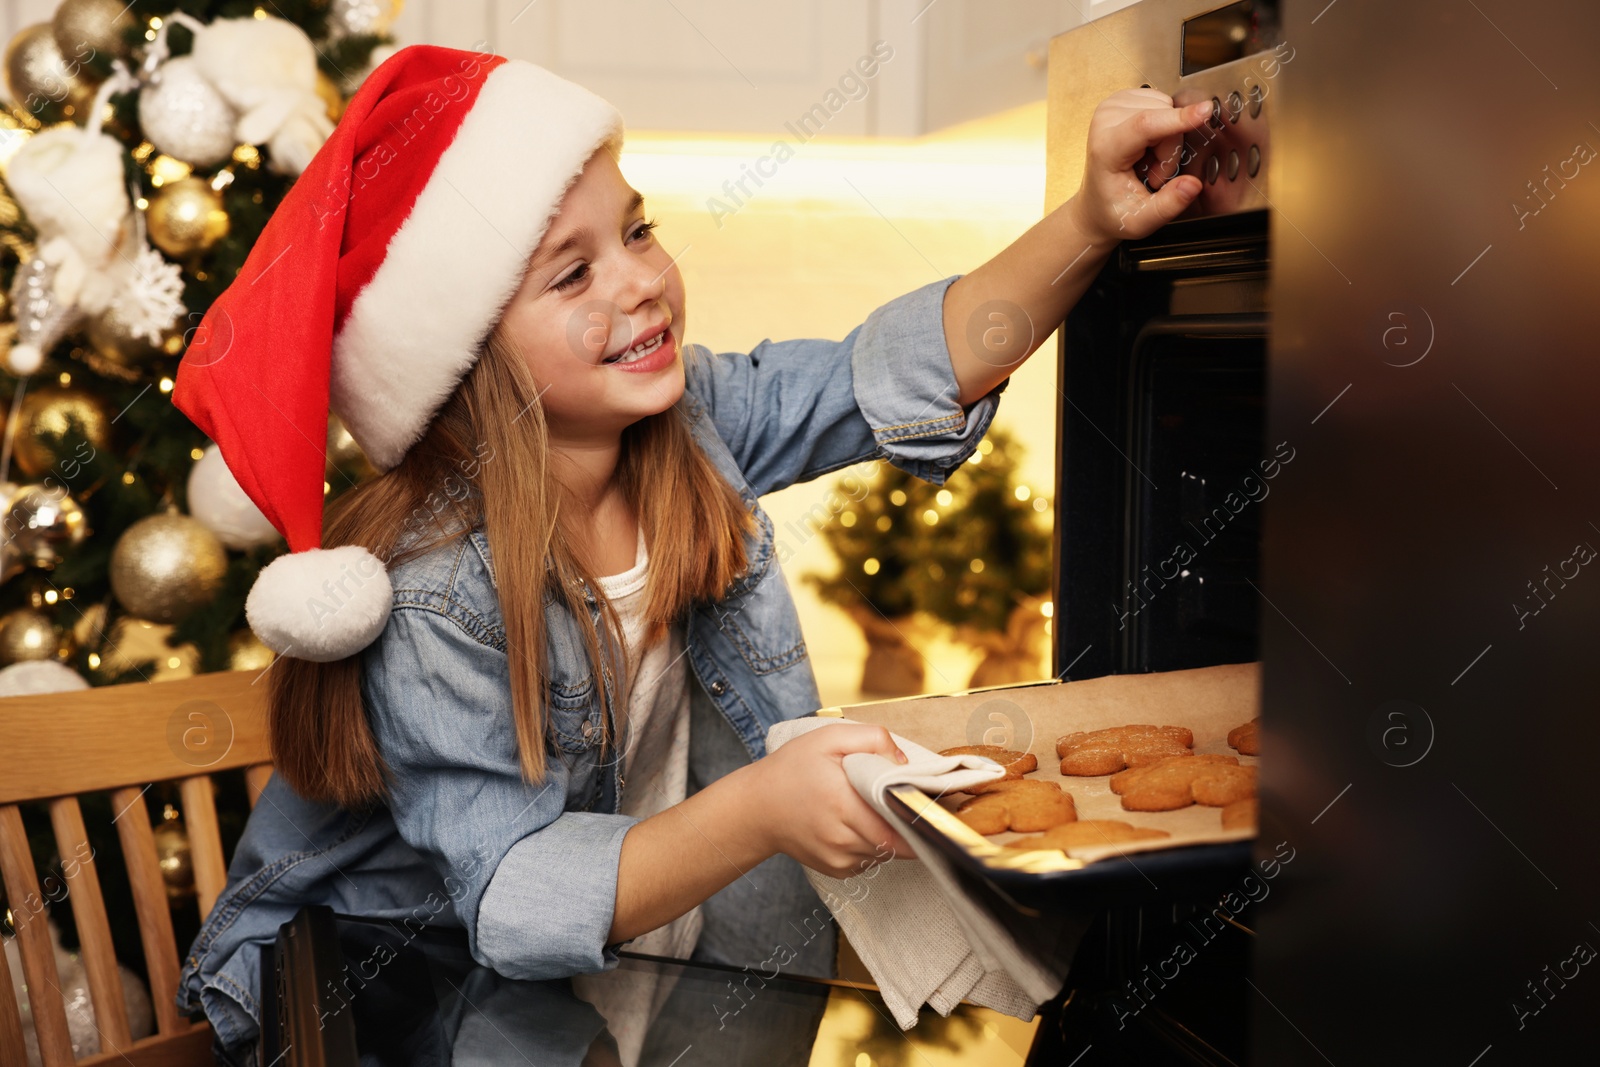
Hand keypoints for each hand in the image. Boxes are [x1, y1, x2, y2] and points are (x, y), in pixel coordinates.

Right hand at [751, 724, 916, 878]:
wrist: (757, 808)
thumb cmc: (792, 770)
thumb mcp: (828, 738)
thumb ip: (872, 739)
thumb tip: (904, 762)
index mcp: (843, 803)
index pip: (899, 824)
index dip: (916, 814)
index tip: (920, 799)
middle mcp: (842, 838)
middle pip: (898, 841)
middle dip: (905, 822)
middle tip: (900, 801)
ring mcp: (839, 858)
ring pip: (886, 852)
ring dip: (889, 834)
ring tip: (872, 810)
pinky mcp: (837, 870)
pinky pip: (870, 860)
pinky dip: (872, 844)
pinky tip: (856, 824)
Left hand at [1067, 89, 1213, 243]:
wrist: (1095, 205)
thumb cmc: (1114, 210)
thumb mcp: (1141, 220)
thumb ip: (1169, 205)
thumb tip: (1192, 185)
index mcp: (1105, 149)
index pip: (1145, 125)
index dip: (1178, 118)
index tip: (1206, 111)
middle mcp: (1105, 121)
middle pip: (1164, 117)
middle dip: (1171, 148)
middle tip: (1154, 174)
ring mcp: (1112, 106)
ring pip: (1166, 108)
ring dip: (1166, 138)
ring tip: (1148, 161)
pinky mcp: (1122, 99)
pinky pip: (1162, 104)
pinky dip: (1162, 126)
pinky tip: (1147, 146)